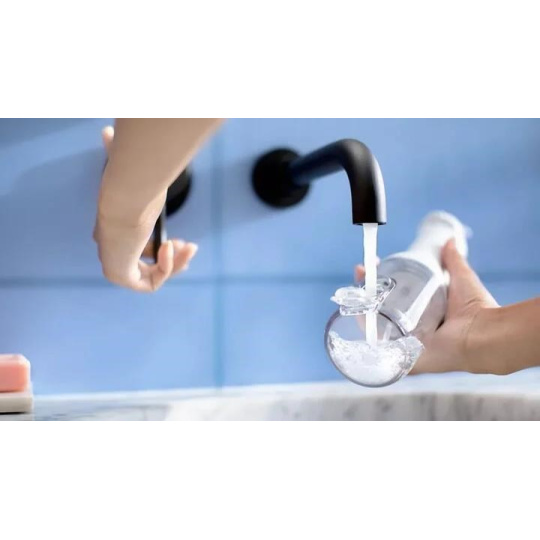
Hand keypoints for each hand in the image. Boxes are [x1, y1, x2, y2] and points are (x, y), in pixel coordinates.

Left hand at [94, 126, 197, 291]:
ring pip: (150, 276)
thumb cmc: (126, 183)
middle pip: (143, 265)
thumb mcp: (125, 166)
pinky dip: (166, 269)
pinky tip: (170, 249)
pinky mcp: (121, 276)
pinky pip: (149, 284)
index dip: (159, 248)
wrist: (124, 196)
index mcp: (111, 230)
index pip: (135, 247)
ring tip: (188, 247)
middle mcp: (111, 250)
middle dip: (171, 258)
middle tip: (189, 245)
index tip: (177, 238)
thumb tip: (107, 130)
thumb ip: (116, 151)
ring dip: (174, 264)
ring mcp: (115, 266)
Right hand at [355, 239, 498, 373]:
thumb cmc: (477, 310)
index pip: (396, 296)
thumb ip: (453, 261)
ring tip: (357, 287)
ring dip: (363, 307)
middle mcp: (412, 330)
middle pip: (381, 310)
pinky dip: (367, 331)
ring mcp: (406, 345)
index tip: (376, 264)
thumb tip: (450, 241)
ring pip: (376, 326)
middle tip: (362, 272)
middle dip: (367, 291)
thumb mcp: (461, 279)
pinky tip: (358, 313)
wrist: (484, 335)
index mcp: (424, 315)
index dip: (383, 280)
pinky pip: (379, 347)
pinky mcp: (404, 358)